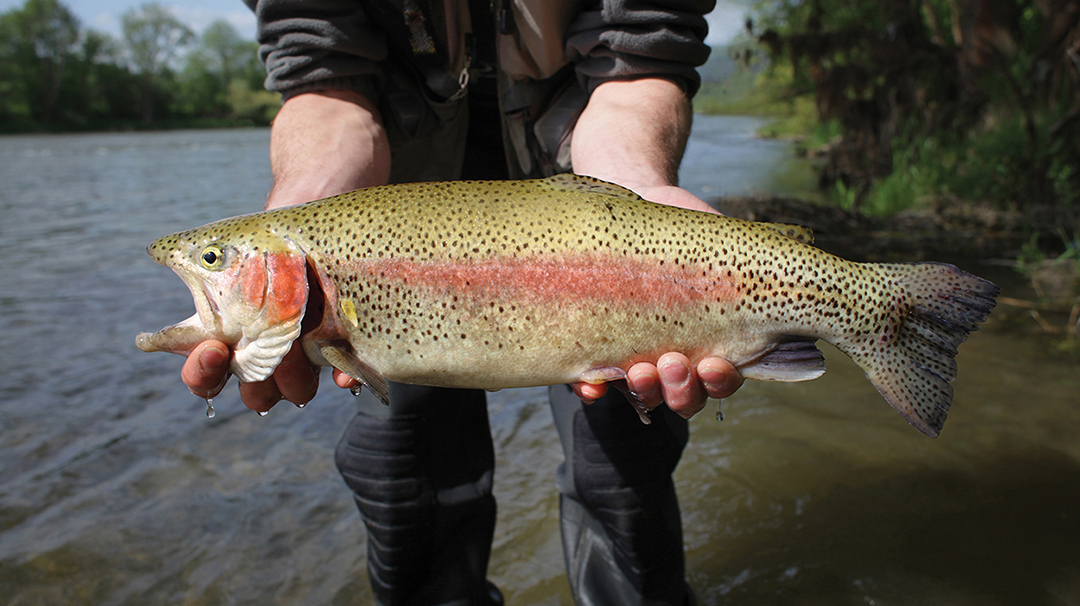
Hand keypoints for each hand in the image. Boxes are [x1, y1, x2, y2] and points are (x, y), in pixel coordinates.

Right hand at [178, 90, 389, 413]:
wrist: (340, 177)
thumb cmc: (285, 208)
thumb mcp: (247, 233)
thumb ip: (210, 251)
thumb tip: (159, 254)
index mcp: (234, 317)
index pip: (207, 365)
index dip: (201, 372)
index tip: (212, 349)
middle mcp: (271, 336)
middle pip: (252, 386)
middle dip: (255, 384)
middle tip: (266, 359)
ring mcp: (312, 337)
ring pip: (296, 387)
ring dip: (296, 382)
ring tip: (302, 356)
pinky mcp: (352, 331)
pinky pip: (348, 369)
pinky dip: (346, 374)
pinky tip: (346, 373)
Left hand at [565, 184, 744, 418]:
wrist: (640, 203)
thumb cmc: (694, 231)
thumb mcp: (731, 249)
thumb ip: (759, 272)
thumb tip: (814, 276)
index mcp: (715, 344)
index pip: (721, 382)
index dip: (719, 383)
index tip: (714, 365)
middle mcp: (678, 357)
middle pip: (684, 396)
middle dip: (680, 389)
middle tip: (672, 364)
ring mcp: (638, 353)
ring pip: (643, 392)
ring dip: (643, 390)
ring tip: (638, 370)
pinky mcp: (599, 343)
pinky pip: (593, 379)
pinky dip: (591, 388)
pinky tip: (589, 386)